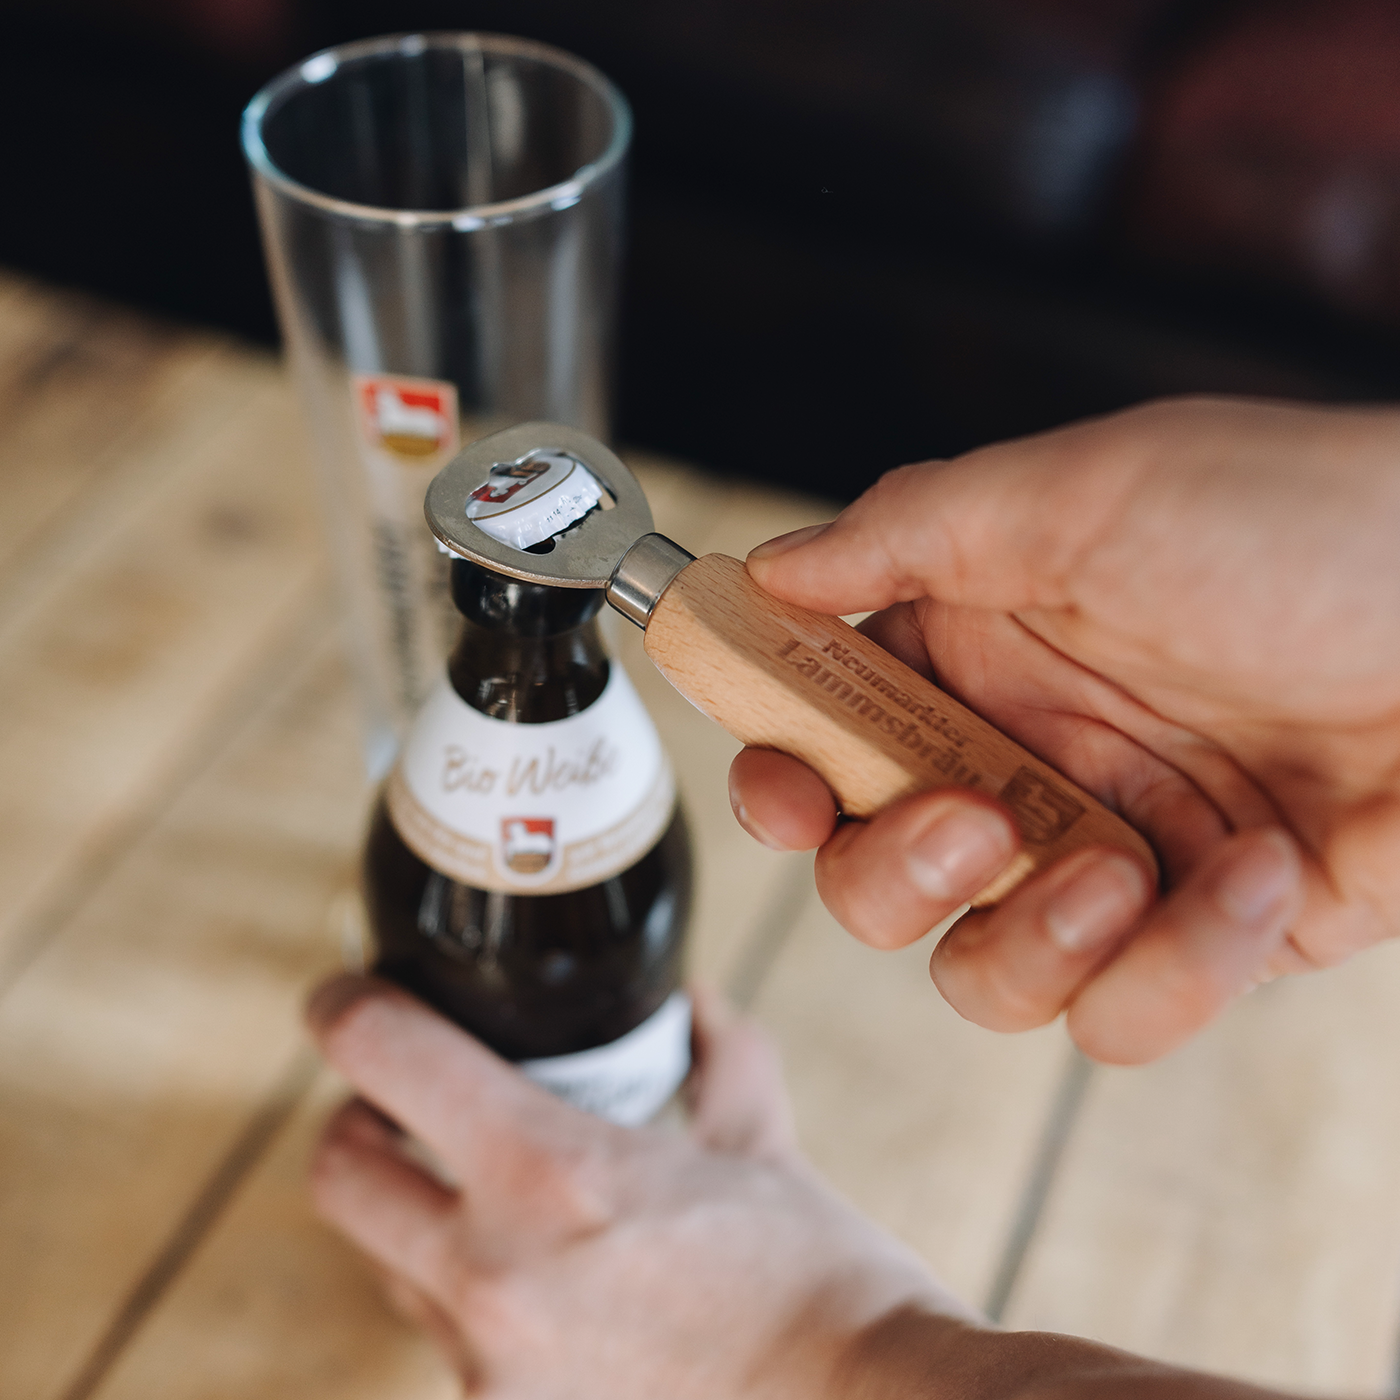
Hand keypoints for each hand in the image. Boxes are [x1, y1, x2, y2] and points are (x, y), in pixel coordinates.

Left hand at [305, 975, 976, 1398]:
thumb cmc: (818, 1282)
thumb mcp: (764, 1146)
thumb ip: (720, 1058)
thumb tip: (696, 1008)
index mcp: (551, 1171)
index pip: (380, 1054)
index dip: (347, 1006)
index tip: (348, 996)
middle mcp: (493, 1273)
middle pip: (335, 1172)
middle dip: (356, 1123)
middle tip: (403, 1104)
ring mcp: (488, 1369)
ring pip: (386, 1265)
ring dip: (413, 1218)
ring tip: (488, 1201)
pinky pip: (448, 1343)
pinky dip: (470, 1301)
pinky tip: (542, 1289)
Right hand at [733, 397, 1399, 1063]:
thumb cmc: (1309, 525)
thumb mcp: (1086, 492)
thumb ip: (906, 533)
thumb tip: (769, 570)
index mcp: (979, 653)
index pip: (828, 737)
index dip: (781, 780)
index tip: (786, 796)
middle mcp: (1028, 760)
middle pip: (878, 882)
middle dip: (899, 875)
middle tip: (980, 821)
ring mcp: (1112, 855)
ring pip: (986, 976)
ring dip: (1037, 943)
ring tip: (1131, 869)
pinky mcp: (1207, 936)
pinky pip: (1128, 1011)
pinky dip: (1181, 969)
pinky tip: (1258, 877)